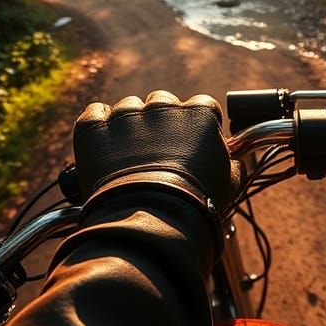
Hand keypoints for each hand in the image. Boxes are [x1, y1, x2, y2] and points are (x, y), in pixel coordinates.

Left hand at [73, 91, 237, 218]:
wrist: (151, 223)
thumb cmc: (195, 207)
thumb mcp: (228, 184)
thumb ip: (231, 162)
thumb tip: (231, 159)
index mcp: (199, 113)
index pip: (201, 105)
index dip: (195, 125)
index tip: (191, 144)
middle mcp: (162, 106)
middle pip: (162, 103)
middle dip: (161, 123)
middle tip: (156, 154)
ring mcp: (125, 114)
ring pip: (128, 108)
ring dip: (129, 126)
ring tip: (127, 159)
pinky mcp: (94, 127)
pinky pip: (94, 113)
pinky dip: (98, 128)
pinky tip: (102, 148)